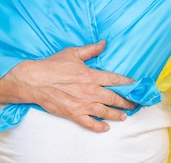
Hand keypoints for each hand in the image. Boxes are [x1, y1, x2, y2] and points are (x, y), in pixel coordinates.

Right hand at [0, 40, 135, 131]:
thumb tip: (104, 43)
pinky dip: (99, 127)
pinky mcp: (73, 114)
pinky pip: (89, 123)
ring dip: (117, 115)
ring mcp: (82, 104)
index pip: (115, 80)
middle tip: (134, 104)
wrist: (34, 80)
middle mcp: (90, 91)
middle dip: (126, 102)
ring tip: (124, 116)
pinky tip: (105, 128)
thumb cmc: (52, 65)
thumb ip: (90, 49)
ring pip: (105, 112)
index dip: (127, 83)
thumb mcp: (72, 53)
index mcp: (91, 75)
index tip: (135, 85)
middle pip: (114, 98)